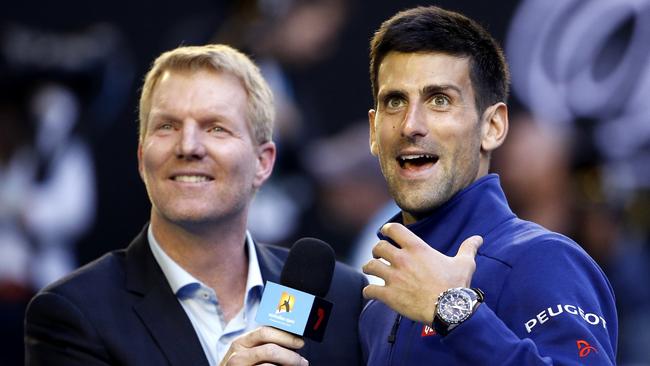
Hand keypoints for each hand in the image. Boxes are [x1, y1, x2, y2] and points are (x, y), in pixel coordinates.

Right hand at [220, 326, 307, 365]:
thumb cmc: (243, 365)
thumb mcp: (248, 351)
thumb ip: (265, 344)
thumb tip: (293, 342)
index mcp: (241, 342)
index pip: (265, 332)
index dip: (285, 336)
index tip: (300, 342)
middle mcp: (238, 354)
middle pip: (270, 350)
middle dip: (290, 355)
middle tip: (302, 362)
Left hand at [362, 223, 482, 324]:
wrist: (450, 309)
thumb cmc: (457, 285)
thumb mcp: (464, 263)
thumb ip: (468, 248)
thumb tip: (479, 238)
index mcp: (417, 248)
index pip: (393, 229)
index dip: (387, 230)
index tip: (386, 233)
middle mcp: (402, 260)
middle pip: (378, 247)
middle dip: (377, 250)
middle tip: (379, 255)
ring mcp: (394, 277)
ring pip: (370, 266)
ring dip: (370, 268)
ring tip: (372, 271)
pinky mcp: (389, 295)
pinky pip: (370, 290)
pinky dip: (368, 292)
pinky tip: (371, 293)